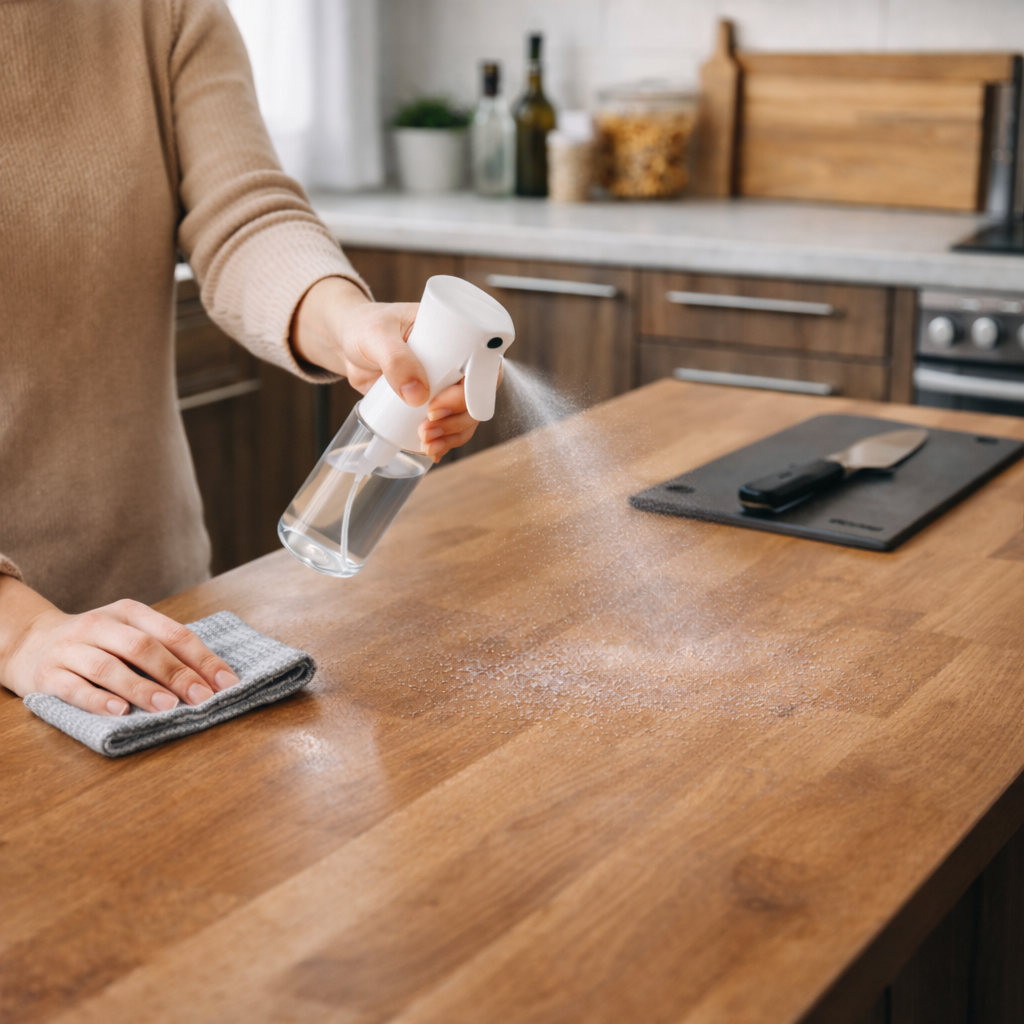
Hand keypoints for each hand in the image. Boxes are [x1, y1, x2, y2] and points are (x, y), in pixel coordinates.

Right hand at [0, 577, 237, 715]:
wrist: (30, 642)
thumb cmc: (97, 643)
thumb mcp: (128, 635)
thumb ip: (163, 651)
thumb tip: (211, 680)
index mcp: (129, 614)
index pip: (174, 634)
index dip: (202, 659)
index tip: (226, 683)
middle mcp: (101, 626)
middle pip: (144, 648)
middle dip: (177, 674)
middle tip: (201, 698)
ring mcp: (72, 649)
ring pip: (110, 667)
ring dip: (142, 688)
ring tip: (167, 706)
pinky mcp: (48, 674)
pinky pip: (75, 687)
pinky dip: (98, 700)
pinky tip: (119, 711)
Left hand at [290, 277, 485, 459]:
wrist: (347, 344)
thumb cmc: (365, 327)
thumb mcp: (377, 336)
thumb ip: (395, 360)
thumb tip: (418, 396)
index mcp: (454, 337)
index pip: (482, 365)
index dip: (471, 391)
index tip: (438, 405)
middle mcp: (455, 363)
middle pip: (476, 398)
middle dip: (457, 420)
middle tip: (428, 426)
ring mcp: (444, 385)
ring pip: (464, 417)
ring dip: (452, 436)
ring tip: (426, 443)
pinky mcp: (430, 403)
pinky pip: (447, 425)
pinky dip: (444, 442)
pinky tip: (431, 451)